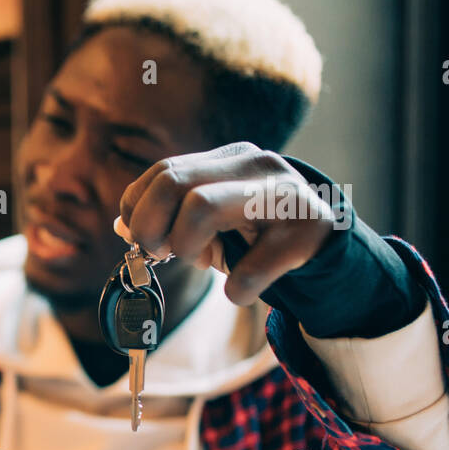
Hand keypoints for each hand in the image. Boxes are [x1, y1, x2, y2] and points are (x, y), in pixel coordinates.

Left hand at [116, 142, 338, 305]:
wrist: (326, 246)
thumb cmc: (258, 232)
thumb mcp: (212, 220)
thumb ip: (168, 216)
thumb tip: (122, 226)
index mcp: (227, 159)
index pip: (161, 172)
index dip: (138, 210)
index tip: (143, 241)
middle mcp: (254, 165)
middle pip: (172, 181)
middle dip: (151, 227)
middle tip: (158, 255)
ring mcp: (282, 194)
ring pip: (201, 206)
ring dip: (186, 246)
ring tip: (197, 262)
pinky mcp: (306, 233)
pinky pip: (250, 266)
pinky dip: (237, 288)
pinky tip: (241, 290)